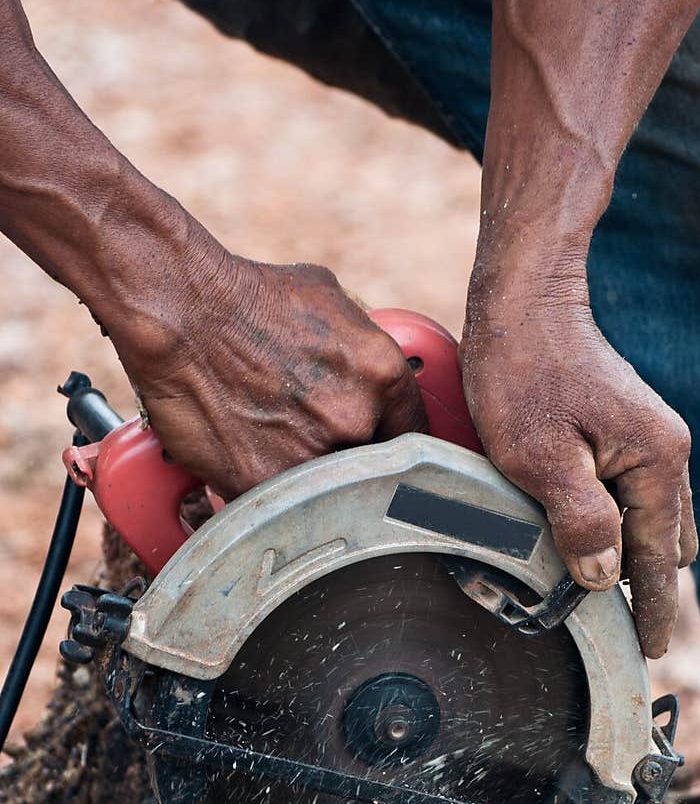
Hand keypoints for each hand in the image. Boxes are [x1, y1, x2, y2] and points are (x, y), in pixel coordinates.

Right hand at [109, 253, 427, 499]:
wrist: (179, 309)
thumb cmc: (249, 296)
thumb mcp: (333, 305)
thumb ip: (364, 353)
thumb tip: (374, 384)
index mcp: (383, 376)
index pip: (415, 439)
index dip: (396, 451)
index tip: (384, 459)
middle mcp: (354, 421)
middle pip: (371, 471)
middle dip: (349, 465)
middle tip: (318, 448)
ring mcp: (308, 458)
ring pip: (323, 494)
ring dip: (307, 485)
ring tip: (272, 447)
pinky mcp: (261, 485)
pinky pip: (275, 506)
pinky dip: (264, 495)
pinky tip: (245, 459)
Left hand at [460, 267, 697, 656]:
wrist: (527, 304)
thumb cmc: (525, 375)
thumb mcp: (540, 459)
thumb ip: (581, 522)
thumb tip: (603, 578)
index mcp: (656, 464)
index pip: (659, 560)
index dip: (652, 610)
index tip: (648, 652)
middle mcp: (667, 454)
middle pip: (667, 544)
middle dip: (645, 586)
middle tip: (615, 631)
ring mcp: (652, 439)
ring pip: (654, 520)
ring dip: (631, 555)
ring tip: (598, 596)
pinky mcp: (629, 430)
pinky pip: (636, 495)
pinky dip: (620, 524)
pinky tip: (588, 539)